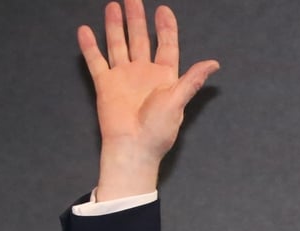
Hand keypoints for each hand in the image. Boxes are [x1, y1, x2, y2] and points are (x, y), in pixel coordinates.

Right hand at [78, 0, 218, 199]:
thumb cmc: (158, 129)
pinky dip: (90, 46)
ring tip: (113, 6)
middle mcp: (144, 73)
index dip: (166, 28)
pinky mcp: (105, 85)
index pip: (166, 45)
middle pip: (141, 40)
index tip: (163, 9)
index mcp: (165, 77)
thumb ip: (192, 79)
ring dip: (115, 26)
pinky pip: (96, 61)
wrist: (134, 147)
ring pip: (118, 45)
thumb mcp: (178, 101)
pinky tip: (86, 30)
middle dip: (137, 20)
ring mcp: (124, 77)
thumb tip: (214, 63)